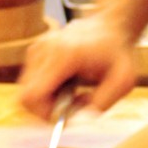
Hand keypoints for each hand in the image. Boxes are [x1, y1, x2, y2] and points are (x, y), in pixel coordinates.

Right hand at [18, 14, 136, 120]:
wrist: (111, 26)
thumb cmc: (119, 53)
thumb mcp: (122, 82)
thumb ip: (101, 104)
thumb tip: (77, 122)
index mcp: (64, 56)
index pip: (32, 95)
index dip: (43, 115)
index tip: (63, 118)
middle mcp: (45, 49)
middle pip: (26, 96)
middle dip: (46, 109)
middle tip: (71, 105)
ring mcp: (37, 48)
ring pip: (26, 90)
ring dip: (47, 99)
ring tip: (72, 90)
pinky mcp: (35, 50)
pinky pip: (30, 81)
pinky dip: (46, 89)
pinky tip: (67, 82)